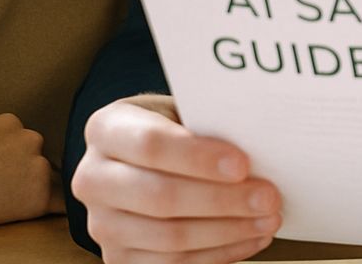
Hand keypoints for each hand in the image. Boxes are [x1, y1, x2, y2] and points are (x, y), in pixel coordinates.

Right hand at [70, 94, 281, 263]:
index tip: (242, 164)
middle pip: (160, 197)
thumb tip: (260, 142)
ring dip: (228, 231)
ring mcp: (102, 225)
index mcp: (105, 130)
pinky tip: (252, 237)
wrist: (147, 159)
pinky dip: (219, 253)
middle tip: (268, 197)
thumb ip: (209, 124)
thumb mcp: (183, 111)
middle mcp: (93, 179)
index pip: (150, 145)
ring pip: (169, 238)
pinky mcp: (119, 259)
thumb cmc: (176, 129)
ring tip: (268, 218)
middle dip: (222, 200)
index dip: (198, 158)